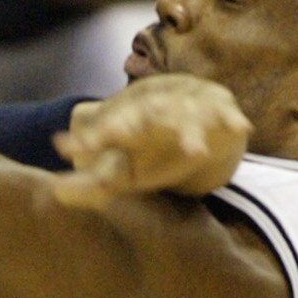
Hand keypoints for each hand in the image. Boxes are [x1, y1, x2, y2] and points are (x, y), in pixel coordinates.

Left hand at [53, 76, 250, 204]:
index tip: (69, 149)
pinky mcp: (219, 108)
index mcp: (131, 121)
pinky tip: (242, 128)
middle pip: (144, 116)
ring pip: (187, 116)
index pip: (106, 130)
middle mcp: (158, 108)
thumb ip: (91, 184)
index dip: (90, 140)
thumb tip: (55, 192)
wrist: (198, 112)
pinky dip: (233, 121)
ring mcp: (190, 105)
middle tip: (116, 133)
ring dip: (190, 133)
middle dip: (132, 124)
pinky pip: (227, 116)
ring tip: (192, 151)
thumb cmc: (151, 149)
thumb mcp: (122, 169)